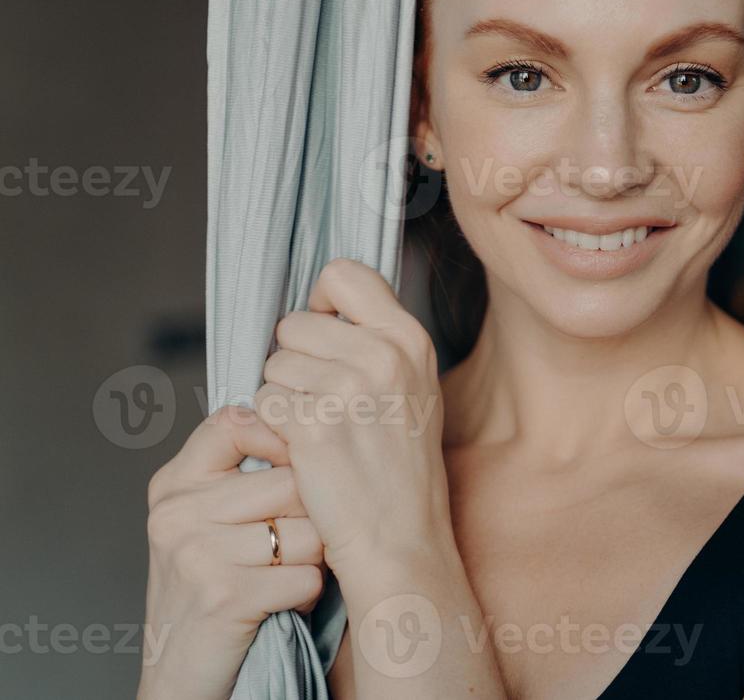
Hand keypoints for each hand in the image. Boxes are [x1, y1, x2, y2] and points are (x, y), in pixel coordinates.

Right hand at [139, 407, 324, 699]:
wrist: (178, 670)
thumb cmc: (208, 590)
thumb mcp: (205, 521)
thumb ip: (240, 473)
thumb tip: (308, 426)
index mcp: (175, 484)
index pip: (235, 422)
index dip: (283, 438)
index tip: (297, 467)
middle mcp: (178, 512)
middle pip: (291, 481)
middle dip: (313, 516)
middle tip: (298, 543)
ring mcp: (198, 553)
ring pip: (308, 531)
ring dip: (313, 560)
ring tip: (286, 574)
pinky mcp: (225, 596)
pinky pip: (306, 576)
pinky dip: (308, 595)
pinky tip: (284, 602)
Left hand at [254, 257, 450, 583]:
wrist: (401, 538)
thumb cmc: (401, 469)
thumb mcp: (412, 388)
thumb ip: (377, 342)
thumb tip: (322, 307)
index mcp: (409, 339)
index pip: (343, 275)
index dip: (320, 302)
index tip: (323, 333)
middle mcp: (382, 355)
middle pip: (295, 323)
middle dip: (295, 359)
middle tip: (322, 401)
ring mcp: (348, 389)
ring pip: (274, 364)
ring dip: (282, 396)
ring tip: (319, 430)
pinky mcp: (313, 426)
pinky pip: (263, 402)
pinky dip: (272, 428)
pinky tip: (303, 451)